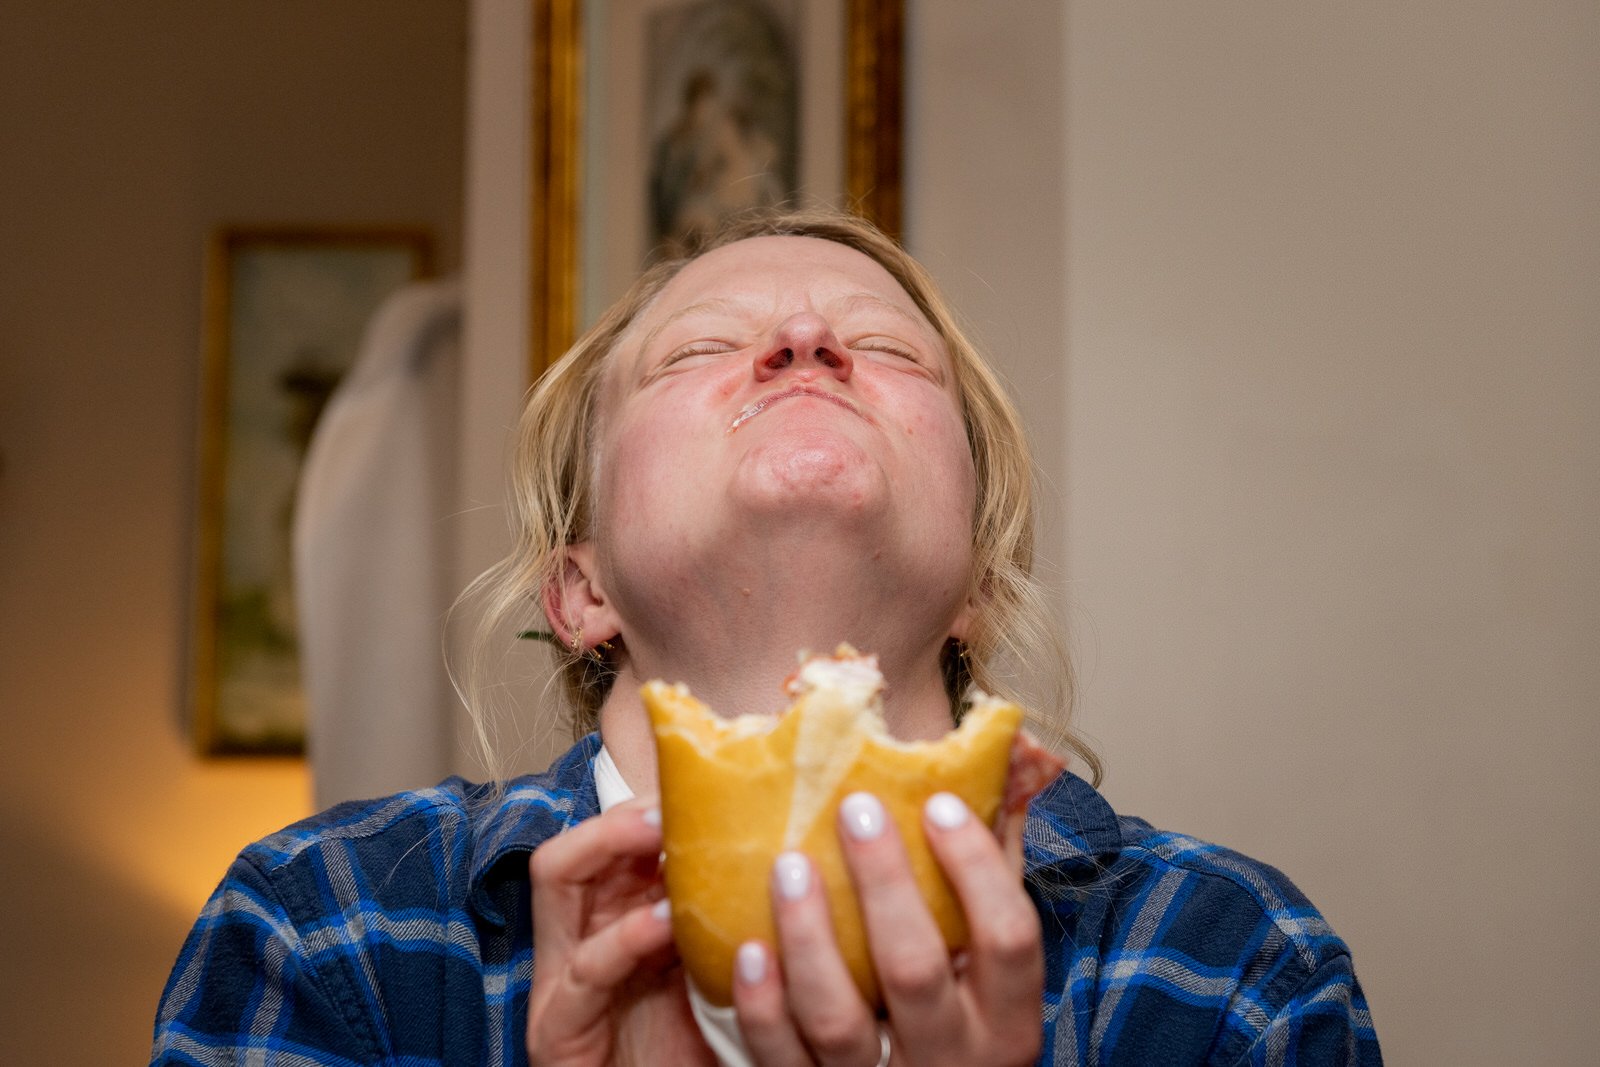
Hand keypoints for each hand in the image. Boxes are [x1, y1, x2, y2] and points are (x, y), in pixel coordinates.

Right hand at [524, 798, 716, 1066]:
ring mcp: (563, 979)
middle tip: (676, 801)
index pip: (614, 837)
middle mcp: (582, 935)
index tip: (708, 787)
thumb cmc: (698, 1053)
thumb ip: (734, 918)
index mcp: (618, 916)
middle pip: (578, 838)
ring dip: (612, 847)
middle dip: (622, 811)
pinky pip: (585, 969)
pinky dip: (623, 940)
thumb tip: (807, 853)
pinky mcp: (558, 1029)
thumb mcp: (720, 970)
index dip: (650, 802)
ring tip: (662, 836)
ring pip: (559, 876)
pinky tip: (663, 925)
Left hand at [731, 791, 1042, 1065]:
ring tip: (789, 866)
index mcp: (1007, 1018)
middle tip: (854, 809)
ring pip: (838, 1020)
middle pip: (915, 969)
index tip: (938, 803)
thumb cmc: (959, 1012)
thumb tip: (1011, 756)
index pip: (1009, 938)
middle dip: (883, 884)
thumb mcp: (992, 957)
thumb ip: (997, 867)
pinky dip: (763, 1006)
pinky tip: (750, 948)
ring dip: (810, 937)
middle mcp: (953, 1058)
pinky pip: (782, 1059)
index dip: (976, 867)